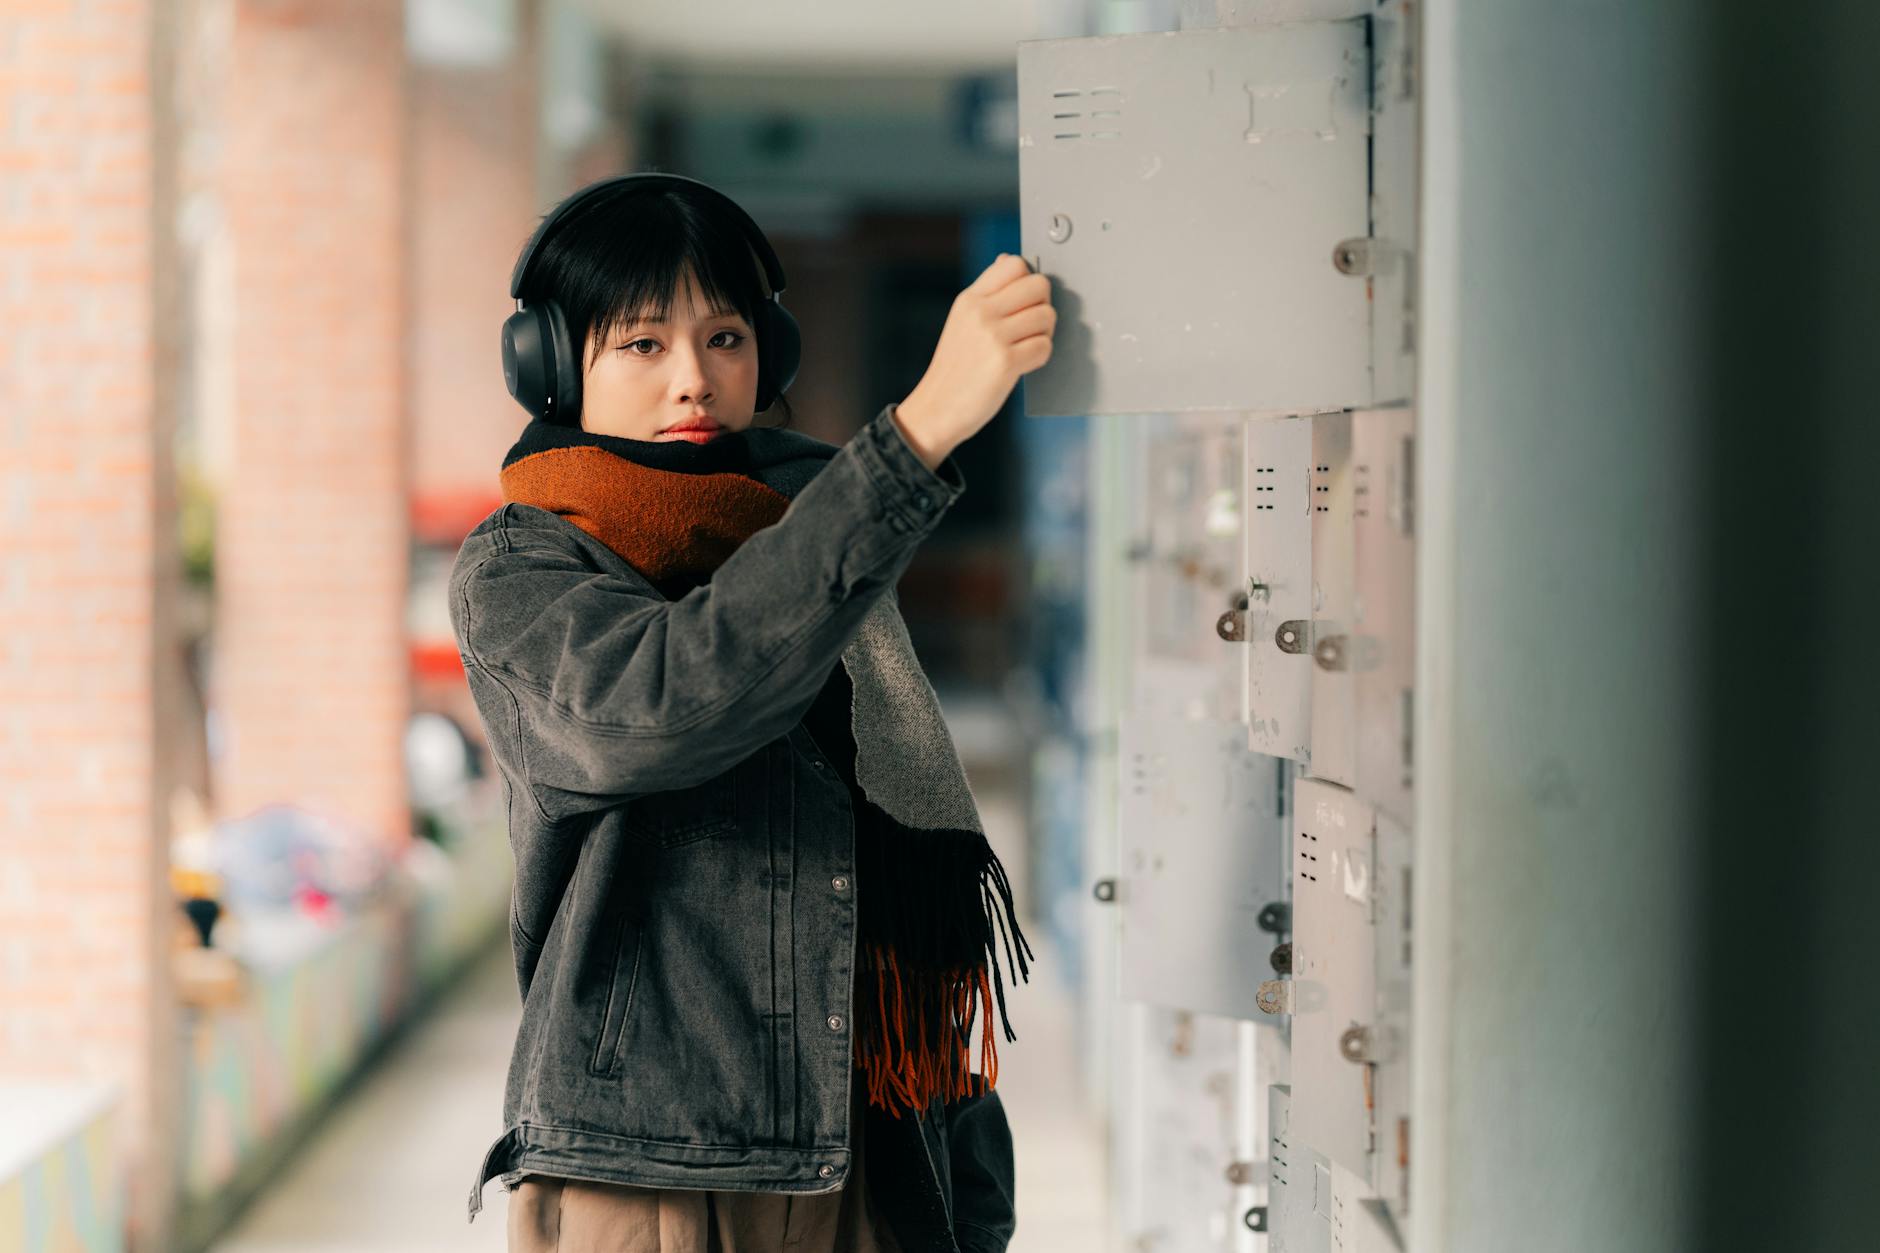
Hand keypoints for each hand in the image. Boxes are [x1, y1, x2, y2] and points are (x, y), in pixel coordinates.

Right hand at [894, 254, 1054, 470]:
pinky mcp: (1005, 362)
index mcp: (970, 299)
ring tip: (1026, 346)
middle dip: (1042, 305)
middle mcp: (981, 312)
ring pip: (1046, 315)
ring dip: (1044, 333)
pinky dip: (1040, 357)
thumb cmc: (955, 368)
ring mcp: (993, 336)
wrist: (936, 408)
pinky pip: (1044, 346)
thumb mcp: (962, 320)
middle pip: (1039, 285)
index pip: (1014, 264)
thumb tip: (1008, 260)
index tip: (1022, 302)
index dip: (1027, 281)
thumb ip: (987, 292)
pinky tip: (1023, 364)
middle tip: (1031, 325)